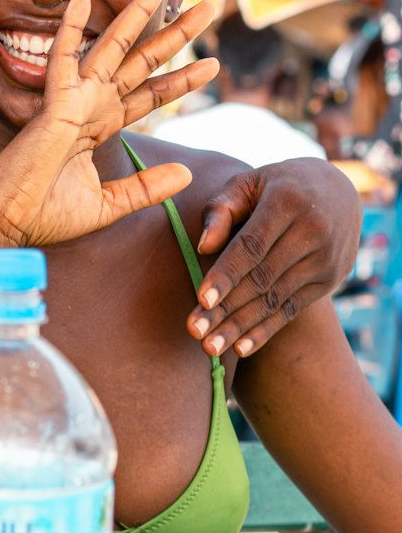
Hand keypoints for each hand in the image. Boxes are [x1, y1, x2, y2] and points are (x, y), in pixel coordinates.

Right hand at [0, 0, 217, 247]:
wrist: (7, 225)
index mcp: (100, 126)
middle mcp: (90, 106)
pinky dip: (69, 29)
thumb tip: (186, 172)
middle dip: (174, 36)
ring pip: (111, 48)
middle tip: (205, 8)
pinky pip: (63, 59)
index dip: (180, 80)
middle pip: (141, 63)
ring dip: (137, 15)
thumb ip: (145, 187)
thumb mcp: (109, 205)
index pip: (149, 96)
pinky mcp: (54, 105)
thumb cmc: (45, 216)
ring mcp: (73, 102)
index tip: (212, 64)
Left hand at [188, 158, 361, 356]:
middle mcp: (313, 232)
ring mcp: (326, 260)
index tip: (201, 299)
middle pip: (262, 278)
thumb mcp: (248, 183)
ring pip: (275, 299)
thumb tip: (203, 246)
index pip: (251, 245)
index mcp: (288, 202)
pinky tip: (240, 349)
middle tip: (194, 331)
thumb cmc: (277, 186)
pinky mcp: (329, 281)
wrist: (338, 191)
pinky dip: (265, 331)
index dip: (226, 274)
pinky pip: (292, 310)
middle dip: (226, 308)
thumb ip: (222, 209)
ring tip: (209, 347)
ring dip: (240, 326)